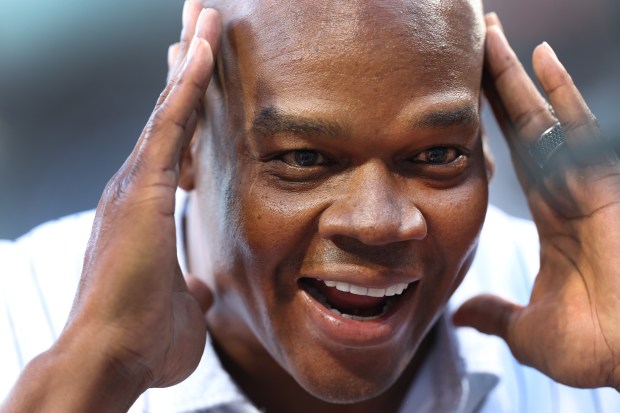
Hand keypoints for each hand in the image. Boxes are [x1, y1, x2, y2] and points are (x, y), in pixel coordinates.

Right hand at [1, 2, 220, 410]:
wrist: (110, 360)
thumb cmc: (141, 338)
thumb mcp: (181, 307)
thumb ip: (190, 288)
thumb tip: (201, 287)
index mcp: (147, 210)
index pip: (175, 145)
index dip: (189, 107)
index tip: (202, 73)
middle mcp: (136, 186)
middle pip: (169, 113)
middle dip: (186, 66)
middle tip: (201, 21)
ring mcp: (135, 183)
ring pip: (169, 107)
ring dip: (189, 59)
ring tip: (207, 15)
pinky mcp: (141, 188)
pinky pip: (171, 123)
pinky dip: (187, 84)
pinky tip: (202, 49)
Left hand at [454, 13, 619, 389]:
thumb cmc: (597, 347)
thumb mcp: (529, 330)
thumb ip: (497, 314)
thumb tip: (462, 314)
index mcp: (552, 217)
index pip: (511, 157)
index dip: (487, 127)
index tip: (462, 102)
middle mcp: (568, 191)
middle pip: (524, 124)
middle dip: (498, 84)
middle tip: (473, 44)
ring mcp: (586, 182)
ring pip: (543, 116)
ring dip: (515, 76)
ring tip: (490, 35)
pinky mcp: (605, 183)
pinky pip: (576, 130)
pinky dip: (559, 92)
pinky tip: (540, 58)